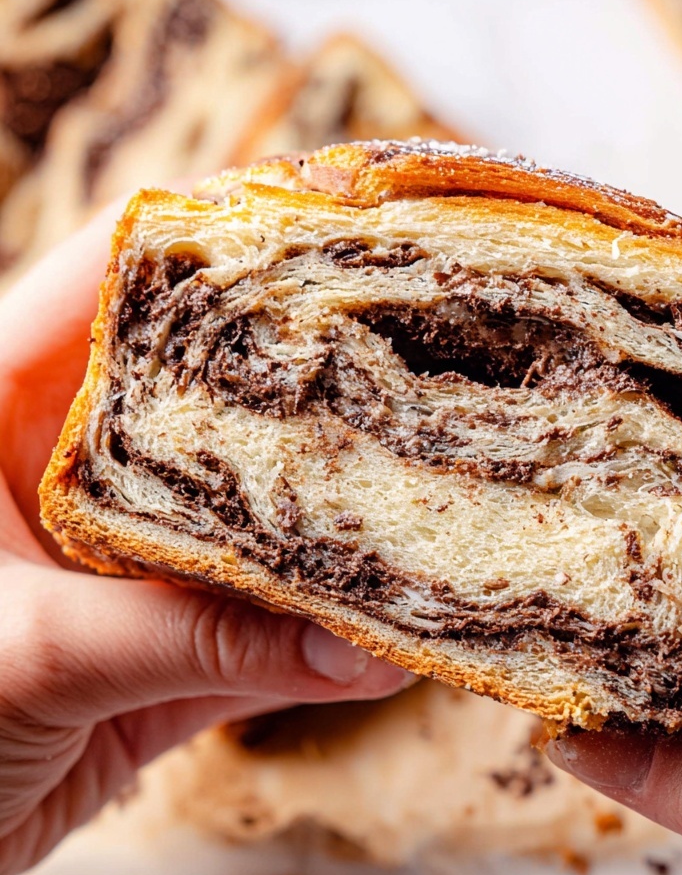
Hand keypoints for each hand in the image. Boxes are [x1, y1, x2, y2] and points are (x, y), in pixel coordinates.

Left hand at [0, 204, 412, 874]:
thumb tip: (358, 645)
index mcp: (2, 405)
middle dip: (321, 377)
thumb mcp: (27, 654)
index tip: (352, 221)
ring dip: (338, 522)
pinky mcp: (159, 648)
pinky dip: (323, 638)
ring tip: (444, 497)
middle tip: (436, 360)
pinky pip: (259, 629)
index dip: (232, 231)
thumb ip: (188, 640)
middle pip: (217, 388)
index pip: (121, 274)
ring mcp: (123, 557)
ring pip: (252, 514)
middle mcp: (73, 466)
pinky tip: (394, 637)